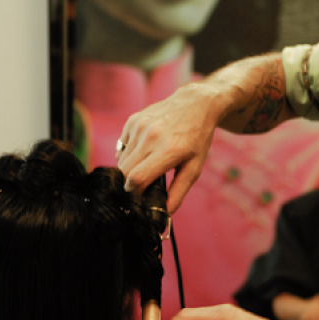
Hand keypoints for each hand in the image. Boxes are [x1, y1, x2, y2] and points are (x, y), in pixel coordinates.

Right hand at [117, 81, 221, 213]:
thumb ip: (178, 193)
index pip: (136, 179)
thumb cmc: (197, 138)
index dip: (133, 194)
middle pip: (124, 172)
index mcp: (168, 151)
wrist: (196, 103)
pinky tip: (145, 150)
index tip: (140, 198)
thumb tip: (164, 216)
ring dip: (130, 169)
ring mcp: (140, 126)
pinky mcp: (133, 120)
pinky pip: (122, 146)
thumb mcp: (195, 167)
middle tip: (142, 187)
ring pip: (121, 160)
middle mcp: (151, 136)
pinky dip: (129, 154)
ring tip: (148, 166)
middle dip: (129, 184)